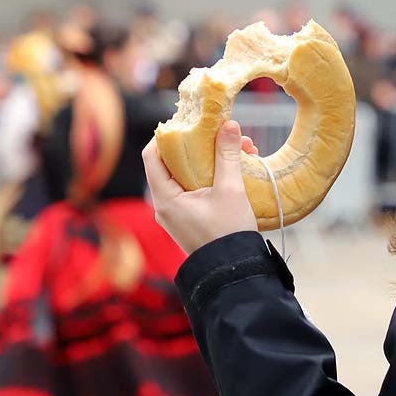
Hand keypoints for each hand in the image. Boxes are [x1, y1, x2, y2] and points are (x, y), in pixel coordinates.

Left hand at [142, 120, 259, 254]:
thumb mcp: (230, 190)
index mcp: (164, 198)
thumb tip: (228, 124)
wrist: (234, 272)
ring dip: (213, 159)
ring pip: (188, 175)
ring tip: (243, 149)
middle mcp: (164, 205)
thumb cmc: (228, 233)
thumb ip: (227, 155)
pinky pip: (195, 189)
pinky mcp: (189, 218)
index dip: (166, 135)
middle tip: (225, 133)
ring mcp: (176, 213)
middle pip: (172, 163)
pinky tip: (239, 167)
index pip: (151, 155)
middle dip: (201, 145)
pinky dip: (213, 175)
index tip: (189, 122)